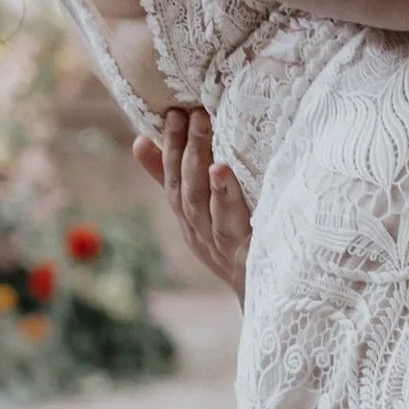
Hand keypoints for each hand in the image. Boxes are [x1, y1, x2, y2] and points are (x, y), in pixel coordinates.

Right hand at [141, 105, 250, 295]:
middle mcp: (199, 232)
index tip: (171, 112)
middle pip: (184, 187)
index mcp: (189, 220)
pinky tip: (223, 170)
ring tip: (203, 127)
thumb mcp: (204, 214)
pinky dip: (225, 195)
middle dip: (183, 147)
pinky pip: (230, 222)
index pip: (172, 179)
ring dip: (199, 161)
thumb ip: (174, 178)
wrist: (268, 297)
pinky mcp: (244, 253)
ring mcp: (219, 244)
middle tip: (189, 111)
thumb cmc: (236, 246)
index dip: (169, 147)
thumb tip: (140, 140)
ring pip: (201, 201)